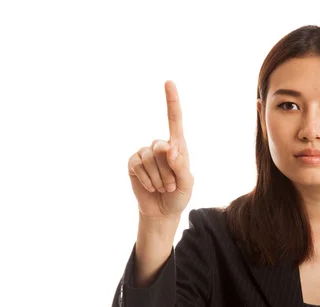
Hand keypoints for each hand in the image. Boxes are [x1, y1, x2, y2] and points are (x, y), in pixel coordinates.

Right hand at [128, 81, 193, 218]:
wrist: (162, 211)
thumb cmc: (178, 195)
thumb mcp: (186, 183)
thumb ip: (181, 165)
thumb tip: (170, 147)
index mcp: (178, 146)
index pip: (174, 120)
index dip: (172, 101)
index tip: (169, 82)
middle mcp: (160, 146)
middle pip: (162, 148)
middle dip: (168, 172)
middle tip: (171, 185)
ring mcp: (145, 154)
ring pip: (150, 159)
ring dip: (158, 178)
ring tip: (162, 187)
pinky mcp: (133, 163)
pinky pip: (138, 166)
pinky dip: (146, 180)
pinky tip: (150, 187)